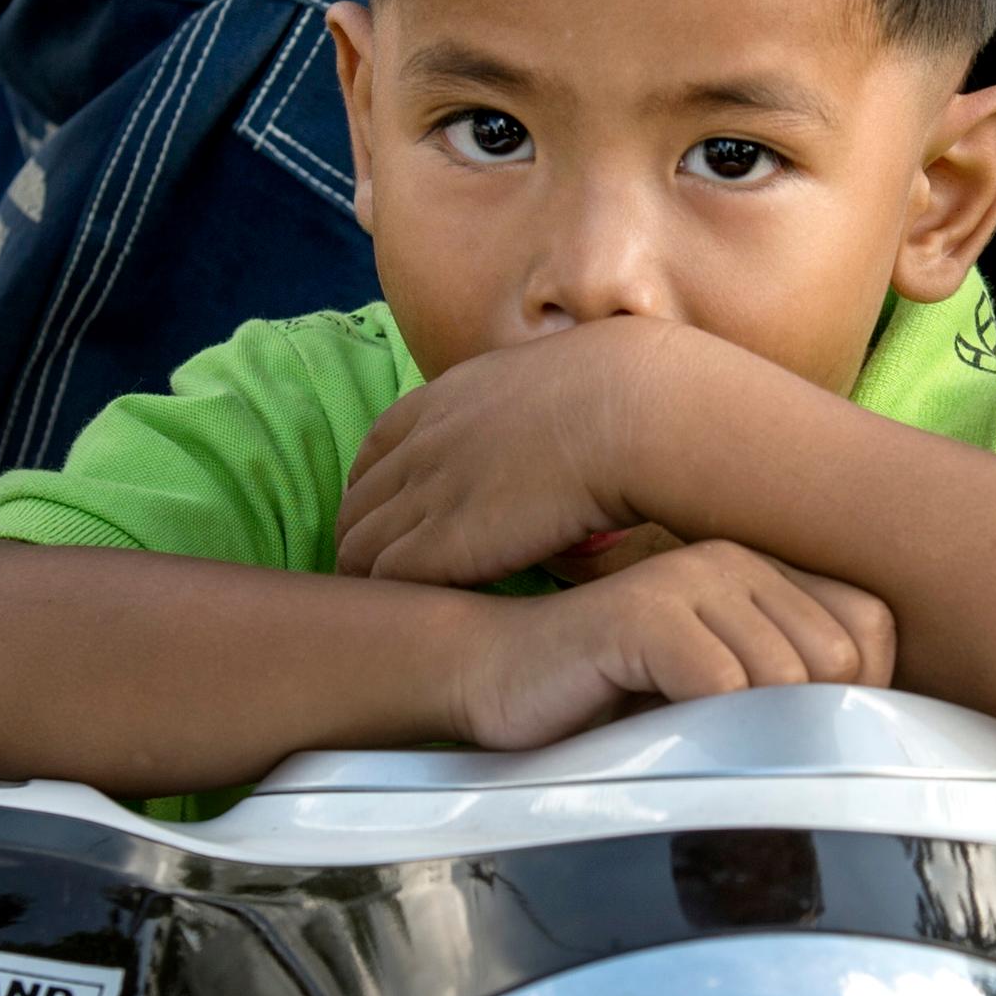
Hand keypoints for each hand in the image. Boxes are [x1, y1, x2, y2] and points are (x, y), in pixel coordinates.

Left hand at [340, 319, 707, 585]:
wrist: (637, 412)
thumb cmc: (632, 396)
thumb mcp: (564, 377)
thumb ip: (543, 402)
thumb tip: (573, 417)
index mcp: (453, 397)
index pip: (379, 446)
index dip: (375, 485)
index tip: (387, 513)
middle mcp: (428, 441)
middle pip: (359, 497)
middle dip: (359, 534)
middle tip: (375, 571)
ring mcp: (429, 490)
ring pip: (358, 542)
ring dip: (363, 574)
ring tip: (383, 609)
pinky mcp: (443, 542)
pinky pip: (383, 574)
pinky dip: (387, 596)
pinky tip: (407, 618)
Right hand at [449, 539, 893, 750]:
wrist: (495, 677)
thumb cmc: (609, 698)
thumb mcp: (717, 696)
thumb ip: (785, 695)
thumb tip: (872, 747)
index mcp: (764, 573)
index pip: (874, 628)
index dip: (857, 696)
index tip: (797, 738)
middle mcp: (736, 561)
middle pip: (838, 660)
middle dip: (805, 725)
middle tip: (745, 756)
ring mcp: (688, 580)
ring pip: (787, 678)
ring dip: (750, 736)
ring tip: (699, 748)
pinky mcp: (641, 612)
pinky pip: (723, 685)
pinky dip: (709, 730)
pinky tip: (667, 737)